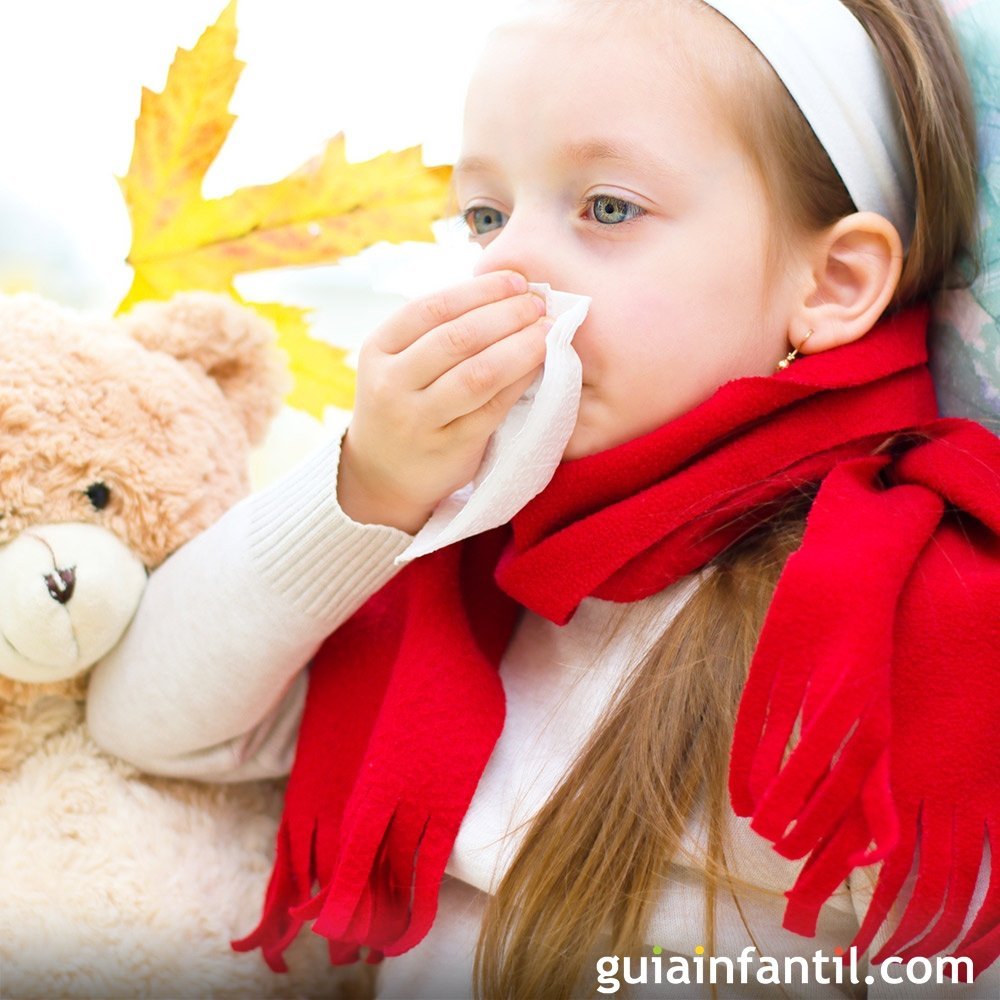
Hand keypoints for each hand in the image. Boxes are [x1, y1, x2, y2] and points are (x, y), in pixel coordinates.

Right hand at [338, 271, 550, 533]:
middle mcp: (392, 383)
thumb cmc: (404, 403)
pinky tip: (539, 366)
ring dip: (520, 347)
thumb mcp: (399, 362)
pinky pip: (492, 408)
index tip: (515, 280)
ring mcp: (418, 419)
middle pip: (457, 338)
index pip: (432, 307)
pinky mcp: (448, 447)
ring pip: (478, 374)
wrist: (381, 474)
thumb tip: (504, 289)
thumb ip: (437, 330)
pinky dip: (520, 382)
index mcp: (378, 348)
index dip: (479, 291)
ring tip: (547, 332)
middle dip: (506, 314)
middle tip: (538, 304)